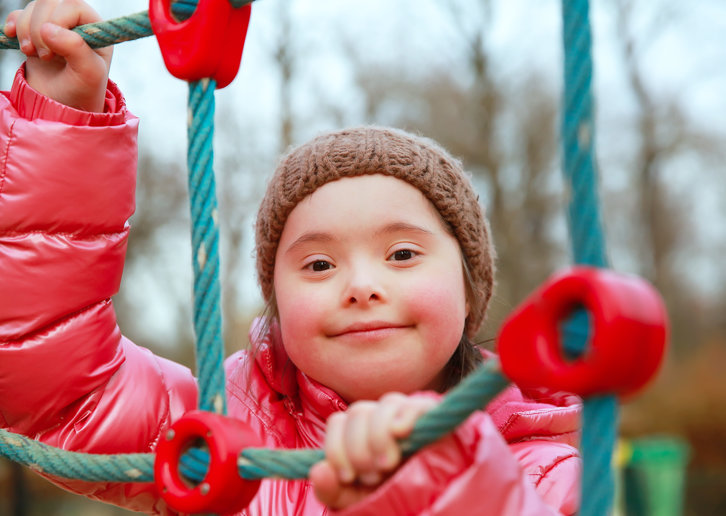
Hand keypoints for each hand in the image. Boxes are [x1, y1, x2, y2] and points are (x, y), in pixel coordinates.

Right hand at [5, 0, 111, 111]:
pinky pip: (19, 15)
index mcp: (95, 30)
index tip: (53, 51)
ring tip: (32, 53)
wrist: (61, 107)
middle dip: (38, 27)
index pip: (73, 5)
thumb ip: (76, 49)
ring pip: (33, 7)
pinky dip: (14, 25)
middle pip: (49, 2)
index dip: (58, 21)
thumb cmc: (82, 92)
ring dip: (25, 29)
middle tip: (43, 56)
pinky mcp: (36, 32)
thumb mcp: (88, 74)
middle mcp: (77, 24)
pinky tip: (14, 39)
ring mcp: (55, 26)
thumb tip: (48, 29)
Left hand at [310, 393, 437, 509]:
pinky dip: (405, 415)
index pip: (338, 421)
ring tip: (387, 465)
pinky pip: (416, 404)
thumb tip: (318, 472)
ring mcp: (406, 414)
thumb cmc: (389, 496)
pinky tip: (400, 432)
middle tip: (373, 476)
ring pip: (385, 404)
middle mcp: (381, 417)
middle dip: (359, 449)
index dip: (337, 449)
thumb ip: (332, 490)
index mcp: (359, 431)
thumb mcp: (356, 498)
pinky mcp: (431, 417)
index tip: (348, 476)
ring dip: (380, 436)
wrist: (429, 503)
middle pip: (359, 411)